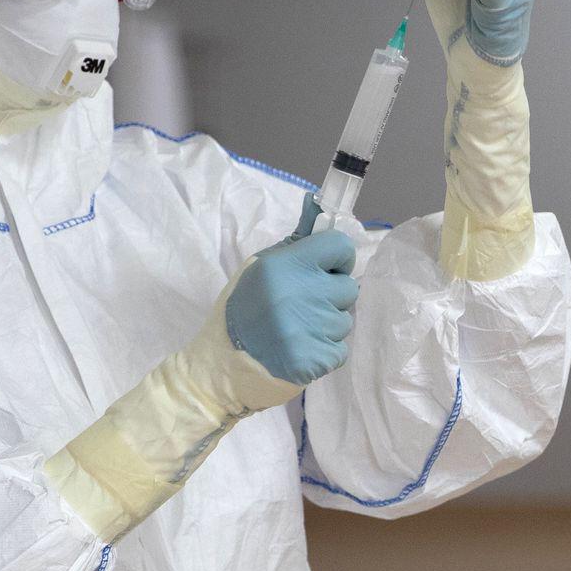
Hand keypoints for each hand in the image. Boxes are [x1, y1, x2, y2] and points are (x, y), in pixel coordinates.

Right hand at [225, 196, 360, 387]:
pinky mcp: (315, 360)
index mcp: (286, 265)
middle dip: (330, 297)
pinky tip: (300, 351)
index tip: (323, 270)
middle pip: (348, 287)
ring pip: (344, 320)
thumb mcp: (260, 267)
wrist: (222, 364)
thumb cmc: (242, 310)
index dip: (336, 259)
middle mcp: (300, 293)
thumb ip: (296, 241)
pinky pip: (340, 350)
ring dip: (327, 326)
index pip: (340, 247)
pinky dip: (325, 353)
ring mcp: (309, 329)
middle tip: (302, 307)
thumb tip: (320, 205)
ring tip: (296, 331)